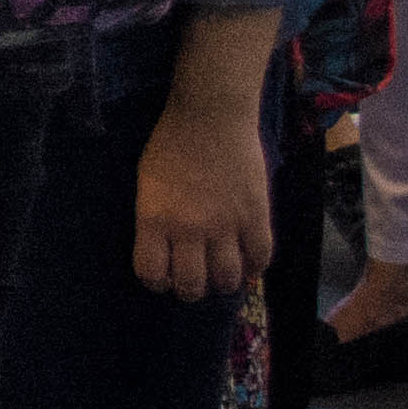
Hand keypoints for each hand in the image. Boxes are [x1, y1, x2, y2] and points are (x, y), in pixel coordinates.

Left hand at [130, 97, 277, 302]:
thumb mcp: (146, 183)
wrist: (211, 117)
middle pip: (192, 284)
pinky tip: (249, 264)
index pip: (152, 273)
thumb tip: (164, 248)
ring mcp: (226, 225)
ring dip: (224, 284)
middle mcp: (189, 229)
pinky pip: (261, 257)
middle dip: (191, 291)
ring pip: (228, 278)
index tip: (162, 278)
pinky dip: (256, 268)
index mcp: (154, 219)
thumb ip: (153, 218)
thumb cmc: (170, 145)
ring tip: (222, 277)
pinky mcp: (256, 216)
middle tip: (194, 284)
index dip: (156, 282)